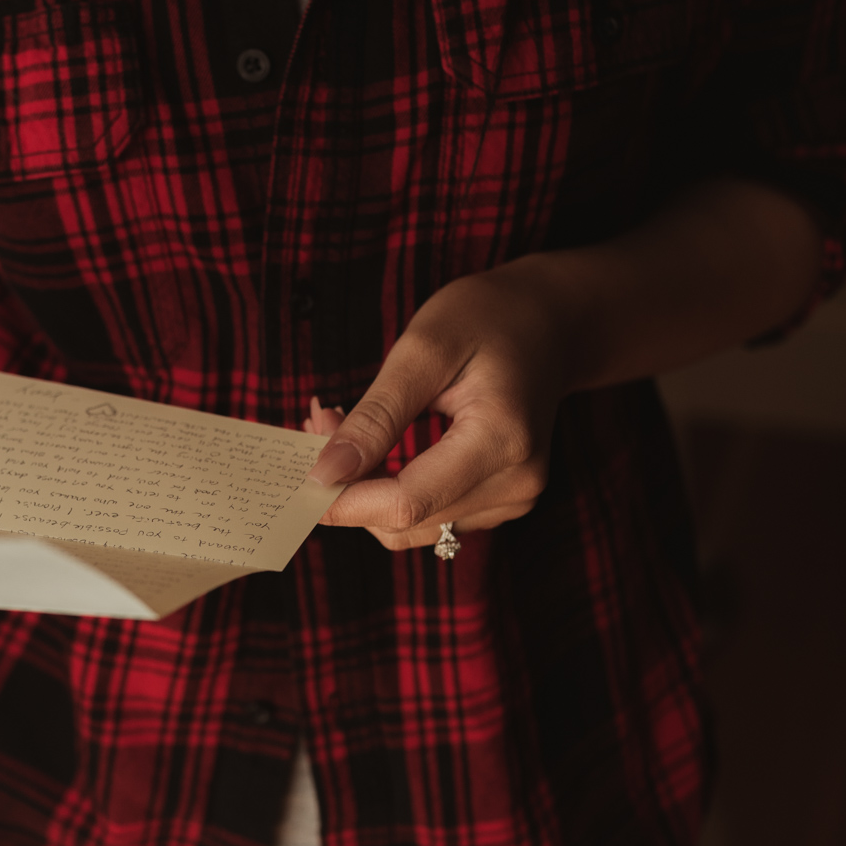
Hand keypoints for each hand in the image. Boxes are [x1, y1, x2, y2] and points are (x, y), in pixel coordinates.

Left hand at [305, 261, 571, 550]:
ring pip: (410, 527)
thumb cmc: (487, 318)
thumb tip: (325, 470)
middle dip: (347, 484)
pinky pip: (427, 515)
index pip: (407, 501)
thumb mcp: (424, 349)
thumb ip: (377, 415)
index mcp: (502, 441)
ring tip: (339, 425)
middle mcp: (515, 484)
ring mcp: (512, 500)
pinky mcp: (499, 503)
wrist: (548, 323)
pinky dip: (388, 489)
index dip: (343, 498)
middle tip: (315, 421)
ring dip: (362, 488)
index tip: (297, 468)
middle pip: (404, 520)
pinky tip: (372, 445)